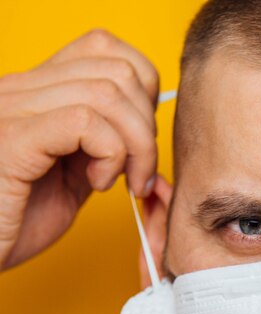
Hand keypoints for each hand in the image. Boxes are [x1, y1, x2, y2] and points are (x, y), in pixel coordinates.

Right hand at [0, 29, 158, 269]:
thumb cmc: (17, 220)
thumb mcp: (72, 175)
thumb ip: (104, 145)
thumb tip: (148, 134)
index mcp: (37, 92)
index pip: (103, 47)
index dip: (142, 87)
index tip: (143, 133)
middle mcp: (21, 89)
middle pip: (117, 70)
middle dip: (147, 124)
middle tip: (138, 169)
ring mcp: (13, 110)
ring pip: (107, 93)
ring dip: (135, 146)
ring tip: (120, 181)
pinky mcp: (12, 140)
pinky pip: (84, 122)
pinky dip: (111, 154)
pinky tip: (97, 183)